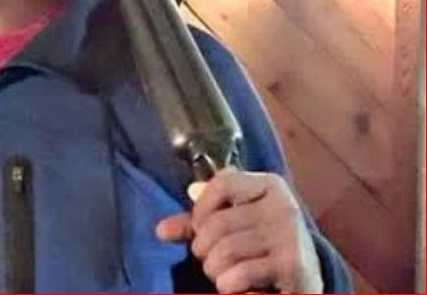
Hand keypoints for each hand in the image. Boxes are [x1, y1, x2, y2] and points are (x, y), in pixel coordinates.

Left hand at [155, 168, 322, 292]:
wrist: (306, 280)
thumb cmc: (260, 245)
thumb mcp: (232, 224)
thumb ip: (198, 222)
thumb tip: (162, 229)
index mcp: (270, 185)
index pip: (222, 184)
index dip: (201, 209)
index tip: (198, 227)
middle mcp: (283, 207)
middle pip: (217, 223)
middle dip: (203, 248)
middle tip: (210, 259)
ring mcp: (290, 237)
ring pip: (224, 251)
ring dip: (214, 270)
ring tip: (223, 274)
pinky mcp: (292, 268)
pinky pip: (238, 275)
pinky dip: (228, 286)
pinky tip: (238, 287)